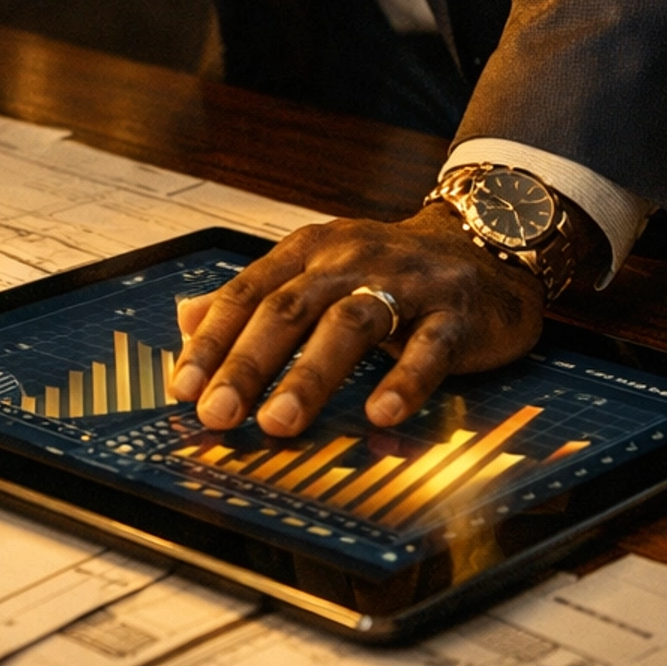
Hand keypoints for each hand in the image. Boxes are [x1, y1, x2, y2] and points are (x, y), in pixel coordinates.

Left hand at [170, 200, 591, 434]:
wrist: (484, 243)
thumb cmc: (387, 269)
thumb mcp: (316, 269)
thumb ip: (254, 295)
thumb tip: (184, 320)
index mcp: (310, 250)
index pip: (249, 293)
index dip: (213, 341)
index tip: (182, 387)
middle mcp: (351, 259)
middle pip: (289, 310)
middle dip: (247, 364)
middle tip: (216, 414)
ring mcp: (405, 283)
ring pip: (350, 324)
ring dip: (310, 375)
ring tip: (279, 422)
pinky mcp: (454, 313)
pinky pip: (429, 348)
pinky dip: (404, 380)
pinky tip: (381, 413)